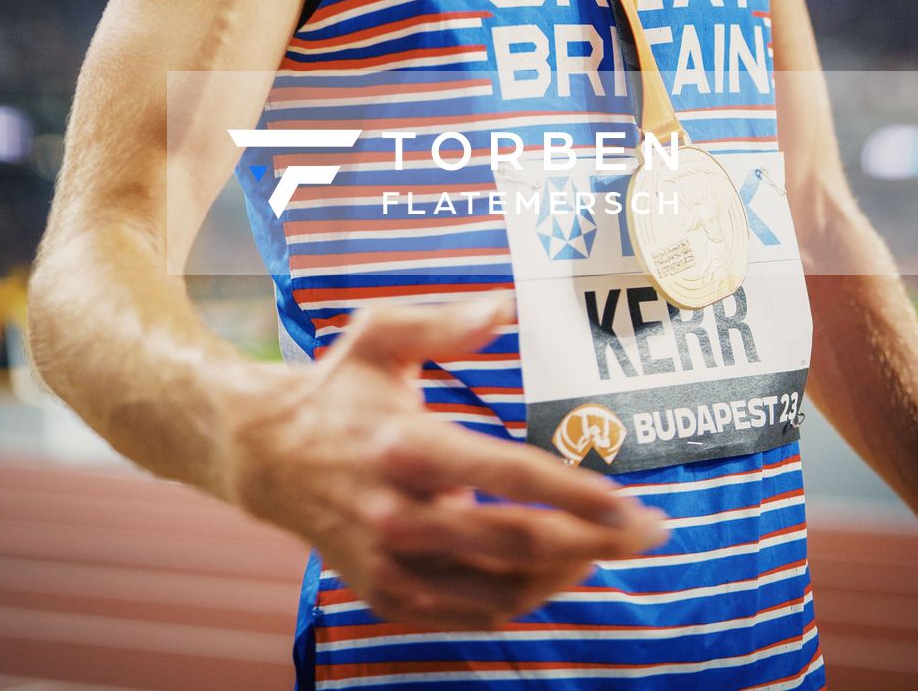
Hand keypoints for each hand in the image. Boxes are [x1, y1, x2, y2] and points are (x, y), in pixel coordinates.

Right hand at [222, 290, 667, 629]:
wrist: (267, 456)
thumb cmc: (337, 386)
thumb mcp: (380, 333)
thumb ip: (445, 319)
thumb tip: (507, 304)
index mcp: (407, 447)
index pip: (508, 477)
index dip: (575, 493)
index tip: (629, 501)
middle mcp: (399, 516)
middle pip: (518, 543)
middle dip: (596, 541)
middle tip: (650, 531)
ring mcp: (393, 566)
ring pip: (502, 591)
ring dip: (568, 573)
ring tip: (611, 545)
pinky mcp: (389, 597)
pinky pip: (472, 613)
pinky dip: (522, 597)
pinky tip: (555, 568)